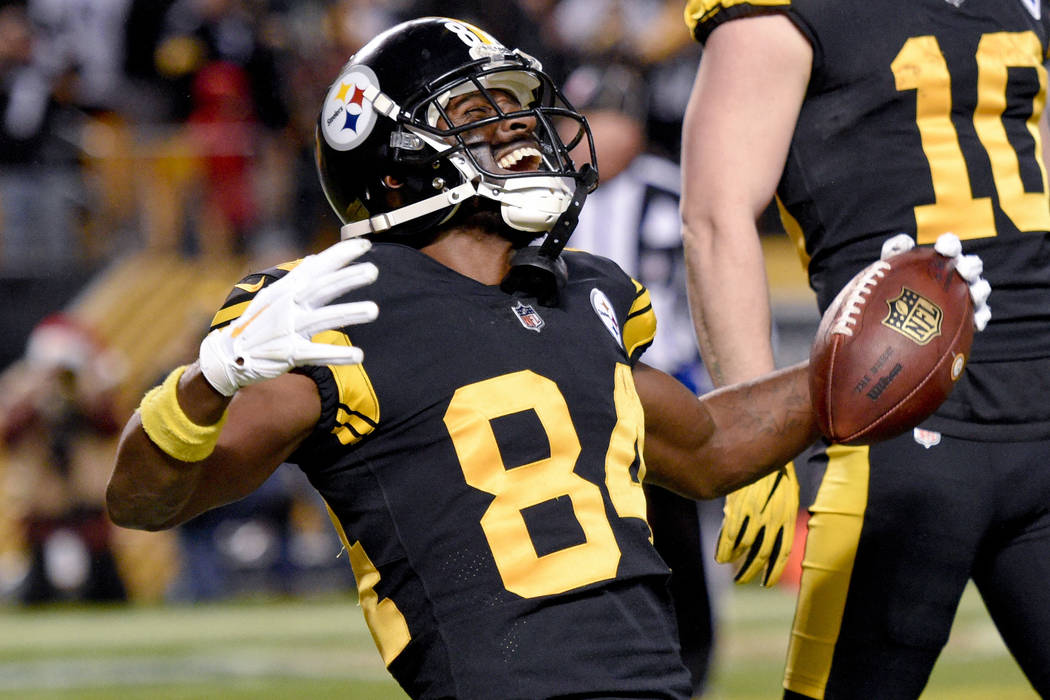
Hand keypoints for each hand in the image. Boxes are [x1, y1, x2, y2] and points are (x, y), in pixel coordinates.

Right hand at [199, 239, 378, 395]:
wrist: (228, 356)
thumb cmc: (258, 324)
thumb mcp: (274, 297)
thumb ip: (298, 278)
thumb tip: (315, 258)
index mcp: (288, 290)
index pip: (317, 267)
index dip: (340, 255)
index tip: (365, 244)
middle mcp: (288, 306)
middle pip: (321, 288)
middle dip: (347, 278)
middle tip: (373, 270)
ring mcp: (288, 329)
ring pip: (321, 318)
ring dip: (348, 313)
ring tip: (374, 310)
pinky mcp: (288, 353)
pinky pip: (316, 353)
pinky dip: (337, 355)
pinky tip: (359, 355)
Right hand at [715, 462, 798, 586]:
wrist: (769, 448)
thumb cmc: (776, 474)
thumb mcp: (782, 497)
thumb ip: (775, 517)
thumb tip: (764, 534)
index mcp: (786, 516)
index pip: (783, 551)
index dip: (774, 569)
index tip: (766, 584)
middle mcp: (773, 518)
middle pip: (762, 553)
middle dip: (751, 570)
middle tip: (741, 580)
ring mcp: (756, 512)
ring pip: (745, 545)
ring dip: (735, 559)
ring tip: (725, 564)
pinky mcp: (740, 505)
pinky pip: (732, 531)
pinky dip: (726, 546)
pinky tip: (721, 555)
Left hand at [880, 232, 990, 330]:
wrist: (895, 321)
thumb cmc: (892, 289)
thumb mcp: (886, 269)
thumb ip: (893, 252)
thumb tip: (906, 241)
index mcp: (941, 260)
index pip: (949, 247)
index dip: (950, 244)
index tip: (943, 247)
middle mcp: (957, 275)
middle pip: (972, 267)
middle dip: (971, 266)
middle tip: (963, 270)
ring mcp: (965, 296)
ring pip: (980, 290)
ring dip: (980, 290)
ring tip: (974, 294)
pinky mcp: (969, 317)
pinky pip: (980, 317)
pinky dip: (981, 317)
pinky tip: (978, 322)